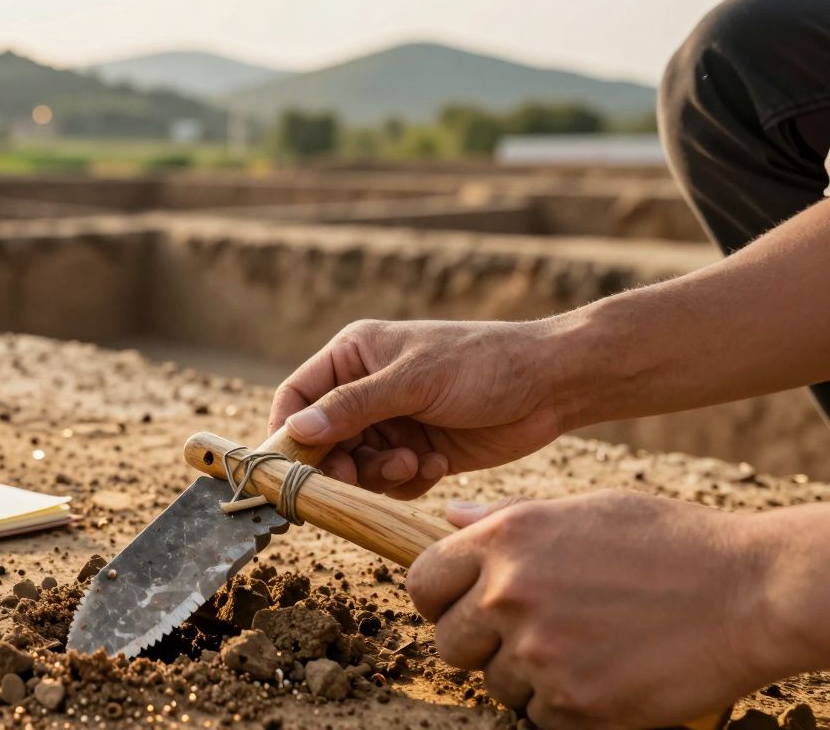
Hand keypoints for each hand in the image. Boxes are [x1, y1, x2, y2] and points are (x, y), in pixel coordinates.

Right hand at [269, 319, 562, 497]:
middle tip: (359, 478)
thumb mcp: (413, 381)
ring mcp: (391, 421)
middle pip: (322, 441)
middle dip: (341, 463)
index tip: (289, 471)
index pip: (297, 397)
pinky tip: (438, 463)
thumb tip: (296, 431)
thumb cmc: (483, 364)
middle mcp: (365, 389)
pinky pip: (390, 482)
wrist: (552, 385)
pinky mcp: (417, 450)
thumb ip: (352, 408)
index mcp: (353, 356)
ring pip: (356, 466)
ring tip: (414, 464)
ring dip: (380, 475)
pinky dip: (409, 480)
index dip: (287, 435)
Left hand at [406, 490, 796, 728]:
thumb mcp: (583, 510)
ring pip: (497, 683)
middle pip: (450, 642)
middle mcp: (509, 596)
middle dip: (481, 642)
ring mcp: (539, 655)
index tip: (464, 604)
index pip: (422, 582)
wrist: (751, 593)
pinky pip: (540, 717)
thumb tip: (450, 518)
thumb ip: (507, 520)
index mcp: (504, 541)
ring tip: (587, 646)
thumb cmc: (670, 542)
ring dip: (529, 675)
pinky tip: (607, 673)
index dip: (439, 598)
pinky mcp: (574, 706)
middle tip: (534, 632)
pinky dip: (567, 705)